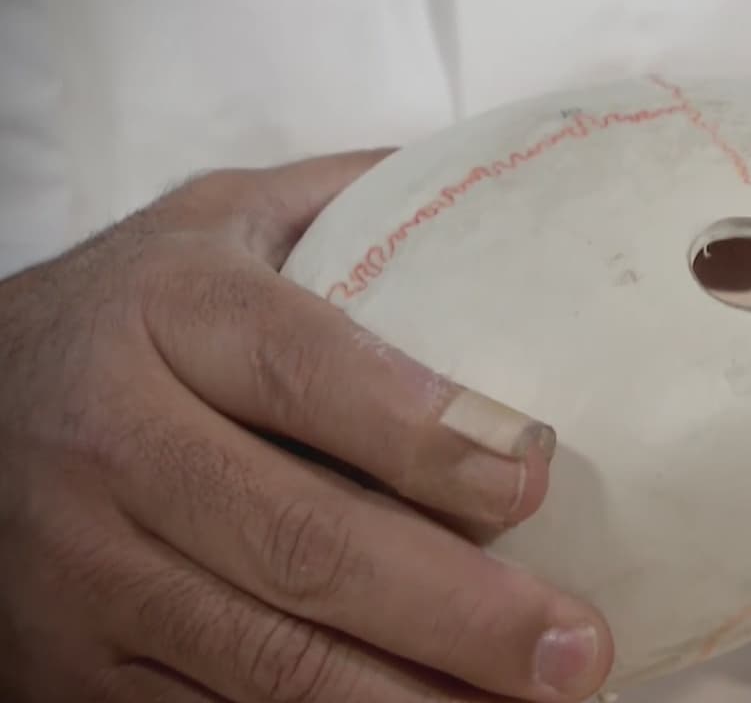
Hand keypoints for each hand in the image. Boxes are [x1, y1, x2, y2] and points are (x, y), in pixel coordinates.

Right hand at [0, 153, 612, 702]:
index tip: (536, 479)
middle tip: (576, 650)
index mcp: (166, 314)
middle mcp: (113, 446)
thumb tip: (505, 201)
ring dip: (411, 701)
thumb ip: (346, 207)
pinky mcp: (72, 668)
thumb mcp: (220, 223)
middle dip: (454, 609)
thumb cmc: (135, 313)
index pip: (305, 373)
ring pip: (264, 658)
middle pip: (300, 542)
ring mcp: (85, 574)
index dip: (424, 435)